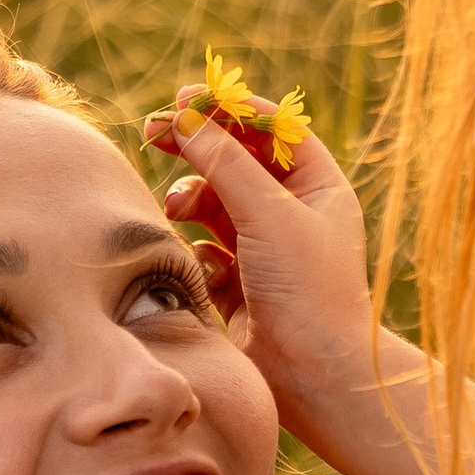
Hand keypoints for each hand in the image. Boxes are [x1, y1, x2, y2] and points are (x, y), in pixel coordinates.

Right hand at [155, 117, 378, 443]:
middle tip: (154, 130)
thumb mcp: (269, 214)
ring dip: (191, 199)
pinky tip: (203, 271)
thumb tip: (187, 118)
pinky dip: (195, 250)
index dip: (231, 108)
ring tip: (176, 208)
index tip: (188, 96)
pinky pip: (204, 249)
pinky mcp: (237, 286)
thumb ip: (224, 162)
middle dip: (197, 145)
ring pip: (214, 204)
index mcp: (319, 189)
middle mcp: (294, 215)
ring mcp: (264, 250)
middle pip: (237, 160)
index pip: (273, 130)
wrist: (313, 378)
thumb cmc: (309, 291)